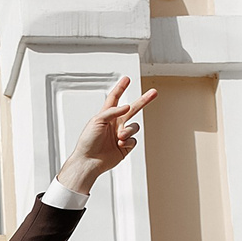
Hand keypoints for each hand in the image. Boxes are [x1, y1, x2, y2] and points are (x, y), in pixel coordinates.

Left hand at [54, 77, 158, 193]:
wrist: (89, 161)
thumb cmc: (88, 142)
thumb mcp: (97, 121)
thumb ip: (113, 111)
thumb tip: (127, 107)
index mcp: (106, 115)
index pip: (115, 98)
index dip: (121, 88)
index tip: (127, 79)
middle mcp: (115, 124)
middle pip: (133, 109)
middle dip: (143, 101)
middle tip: (153, 93)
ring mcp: (121, 135)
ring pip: (134, 127)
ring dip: (128, 130)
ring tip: (119, 136)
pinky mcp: (125, 146)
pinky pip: (134, 140)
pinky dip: (128, 141)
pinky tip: (120, 144)